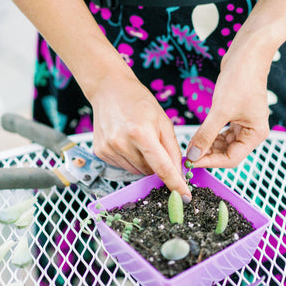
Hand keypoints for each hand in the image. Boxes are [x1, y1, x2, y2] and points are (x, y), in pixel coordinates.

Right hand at [90, 74, 191, 201]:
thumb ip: (172, 149)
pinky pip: (122, 166)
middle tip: (154, 145)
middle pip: (148, 171)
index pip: (162, 167)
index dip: (175, 184)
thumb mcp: (163, 121)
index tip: (185, 197)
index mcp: (141, 133)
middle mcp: (122, 143)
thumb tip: (178, 173)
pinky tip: (126, 141)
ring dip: (142, 162)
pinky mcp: (100, 152)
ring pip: (136, 171)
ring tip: (138, 140)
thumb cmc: (139, 102)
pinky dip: (129, 158)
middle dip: (157, 164)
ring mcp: (109, 149)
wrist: (109, 89)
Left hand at [186, 44, 270, 167]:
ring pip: (222, 143)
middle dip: (207, 154)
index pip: (231, 159)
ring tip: (190, 145)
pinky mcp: (234, 114)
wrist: (247, 53)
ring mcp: (243, 123)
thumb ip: (206, 135)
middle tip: (187, 155)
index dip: (210, 162)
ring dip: (206, 145)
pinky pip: (220, 132)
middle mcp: (252, 132)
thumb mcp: (220, 111)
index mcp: (255, 135)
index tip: (190, 161)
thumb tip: (193, 155)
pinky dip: (209, 135)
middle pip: (227, 153)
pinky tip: (197, 135)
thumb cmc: (240, 79)